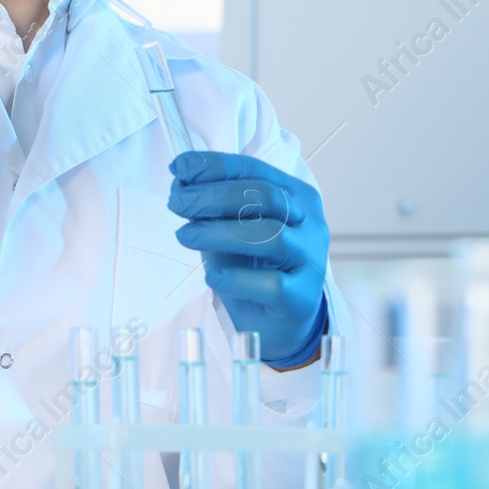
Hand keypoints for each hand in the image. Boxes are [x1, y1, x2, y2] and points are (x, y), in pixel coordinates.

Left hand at [167, 151, 329, 365]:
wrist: (275, 322)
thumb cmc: (253, 267)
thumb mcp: (229, 228)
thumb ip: (212, 207)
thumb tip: (181, 180)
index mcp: (295, 196)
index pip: (255, 169)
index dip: (215, 166)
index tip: (179, 169)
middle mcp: (309, 223)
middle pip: (265, 197)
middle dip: (213, 196)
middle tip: (177, 204)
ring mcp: (310, 260)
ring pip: (270, 236)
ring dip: (219, 232)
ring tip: (186, 235)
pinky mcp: (303, 297)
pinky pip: (272, 284)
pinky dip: (237, 278)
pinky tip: (213, 277)